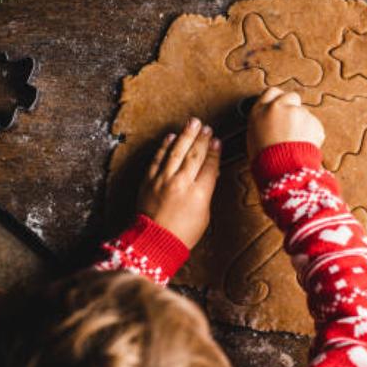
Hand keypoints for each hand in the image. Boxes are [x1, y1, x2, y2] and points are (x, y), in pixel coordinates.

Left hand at [137, 117, 220, 248]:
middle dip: (202, 138)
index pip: (210, 165)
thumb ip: (206, 192)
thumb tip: (210, 175)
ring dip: (185, 135)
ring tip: (192, 123)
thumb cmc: (182, 234)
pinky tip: (171, 137)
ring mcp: (163, 180)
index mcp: (199, 193)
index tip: (217, 141)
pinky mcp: (149, 181)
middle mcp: (181, 183)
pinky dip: (165, 146)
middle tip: (206, 127)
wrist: (154, 243)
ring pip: (176, 151)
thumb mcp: (204, 215)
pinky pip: (158, 158)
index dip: (214, 151)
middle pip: (194, 154)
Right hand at [247, 87, 324, 159]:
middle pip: (291, 97)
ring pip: (304, 113)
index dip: (278, 99)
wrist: (282, 170)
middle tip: (292, 124)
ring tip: (296, 143)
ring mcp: (297, 113)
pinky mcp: (313, 121)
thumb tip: (273, 121)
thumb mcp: (254, 137)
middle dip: (294, 107)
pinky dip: (313, 134)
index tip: (281, 106)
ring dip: (303, 124)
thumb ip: (264, 122)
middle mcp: (278, 107)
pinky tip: (304, 146)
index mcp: (260, 111)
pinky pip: (315, 125)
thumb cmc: (265, 160)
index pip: (271, 92)